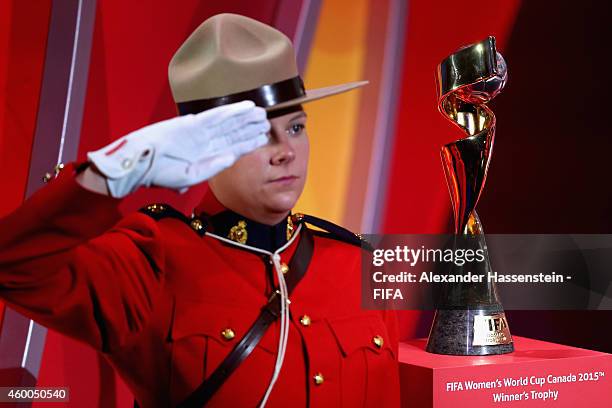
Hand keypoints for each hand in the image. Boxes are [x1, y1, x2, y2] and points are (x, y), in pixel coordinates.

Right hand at [87, 101, 269, 197]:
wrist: (138, 162)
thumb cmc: (159, 173)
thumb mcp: (188, 177)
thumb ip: (211, 167)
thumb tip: (232, 158)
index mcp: (206, 158)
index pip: (233, 149)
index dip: (248, 143)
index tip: (263, 138)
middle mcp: (205, 143)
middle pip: (233, 133)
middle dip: (250, 128)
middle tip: (267, 121)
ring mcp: (199, 132)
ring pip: (227, 123)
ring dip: (244, 117)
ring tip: (260, 112)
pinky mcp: (191, 123)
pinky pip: (215, 115)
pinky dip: (231, 111)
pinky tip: (245, 106)